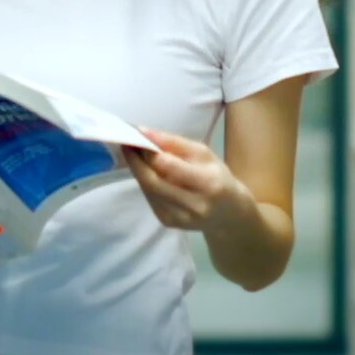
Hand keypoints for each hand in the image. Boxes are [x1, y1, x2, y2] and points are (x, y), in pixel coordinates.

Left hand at [124, 127, 255, 234]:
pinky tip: (145, 171)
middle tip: (127, 144)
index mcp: (208, 183)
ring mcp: (180, 217)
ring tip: (133, 154)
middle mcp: (194, 205)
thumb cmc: (217, 176)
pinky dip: (144, 182)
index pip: (169, 166)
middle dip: (135, 161)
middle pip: (153, 181)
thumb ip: (175, 143)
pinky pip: (149, 198)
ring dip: (137, 170)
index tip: (136, 135)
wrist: (228, 214)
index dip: (148, 151)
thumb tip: (145, 132)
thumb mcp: (204, 154)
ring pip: (148, 190)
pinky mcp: (169, 223)